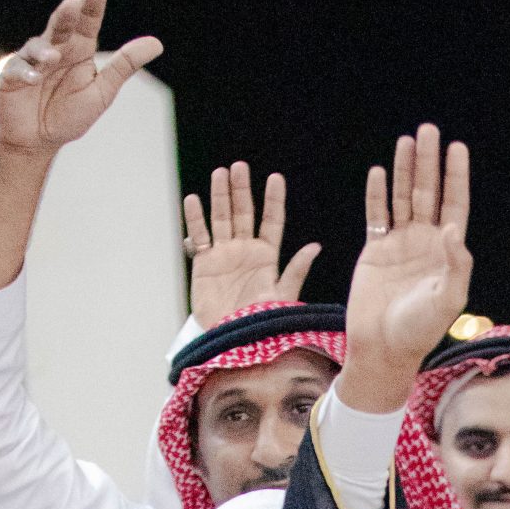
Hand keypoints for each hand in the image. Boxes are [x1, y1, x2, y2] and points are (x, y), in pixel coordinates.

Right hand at [0, 0, 162, 159]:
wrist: (38, 140)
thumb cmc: (69, 114)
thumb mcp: (102, 91)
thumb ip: (125, 66)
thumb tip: (157, 43)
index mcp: (79, 48)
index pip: (89, 17)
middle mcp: (55, 47)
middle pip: (62, 23)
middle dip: (67, 12)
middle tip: (74, 5)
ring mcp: (31, 60)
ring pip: (38, 45)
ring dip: (46, 51)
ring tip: (54, 60)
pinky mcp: (10, 76)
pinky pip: (17, 69)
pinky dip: (26, 72)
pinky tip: (35, 79)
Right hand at [184, 164, 321, 325]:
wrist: (233, 341)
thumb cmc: (261, 323)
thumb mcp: (282, 297)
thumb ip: (296, 270)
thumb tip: (315, 246)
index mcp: (267, 256)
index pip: (272, 221)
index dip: (273, 200)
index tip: (275, 178)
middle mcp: (245, 251)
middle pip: (244, 213)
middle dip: (242, 190)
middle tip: (240, 167)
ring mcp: (224, 254)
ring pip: (222, 218)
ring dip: (220, 196)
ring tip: (221, 174)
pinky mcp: (204, 263)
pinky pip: (199, 236)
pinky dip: (195, 219)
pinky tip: (194, 200)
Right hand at [341, 129, 472, 412]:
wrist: (383, 349)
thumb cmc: (419, 331)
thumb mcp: (447, 300)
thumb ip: (456, 264)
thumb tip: (452, 227)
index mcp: (446, 253)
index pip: (454, 205)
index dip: (456, 176)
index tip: (457, 147)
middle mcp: (425, 244)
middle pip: (429, 193)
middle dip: (429, 162)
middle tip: (429, 130)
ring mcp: (400, 246)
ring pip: (403, 198)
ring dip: (405, 170)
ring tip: (407, 140)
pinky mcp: (375, 251)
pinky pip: (376, 215)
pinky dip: (377, 194)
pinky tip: (379, 172)